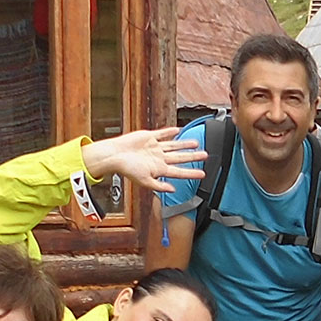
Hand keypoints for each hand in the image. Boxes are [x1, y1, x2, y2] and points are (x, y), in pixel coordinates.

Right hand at [82, 127, 205, 193]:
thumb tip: (173, 190)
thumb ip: (159, 186)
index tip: (203, 174)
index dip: (191, 173)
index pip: (179, 171)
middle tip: (205, 155)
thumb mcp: (145, 181)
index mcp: (159, 169)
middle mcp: (158, 158)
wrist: (115, 155)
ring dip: (185, 145)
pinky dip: (170, 132)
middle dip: (193, 157)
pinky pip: (162, 134)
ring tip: (196, 143)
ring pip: (174, 145)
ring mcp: (154, 147)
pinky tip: (178, 131)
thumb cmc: (127, 169)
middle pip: (180, 157)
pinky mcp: (149, 137)